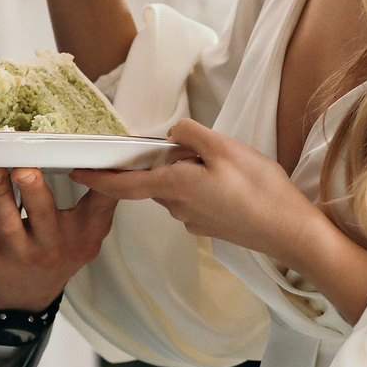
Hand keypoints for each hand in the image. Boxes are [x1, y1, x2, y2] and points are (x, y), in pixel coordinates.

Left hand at [0, 167, 116, 310]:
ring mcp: (21, 249)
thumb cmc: (52, 258)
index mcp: (85, 233)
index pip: (102, 203)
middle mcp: (55, 243)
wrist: (22, 302)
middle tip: (24, 170)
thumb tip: (93, 157)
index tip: (93, 160)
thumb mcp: (83, 236)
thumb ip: (90, 203)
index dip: (102, 181)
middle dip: (33, 190)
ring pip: (6, 217)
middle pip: (44, 211)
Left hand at [73, 120, 336, 274]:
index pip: (124, 185)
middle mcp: (177, 208)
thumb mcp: (224, 148)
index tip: (76, 172)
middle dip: (164, 161)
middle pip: (155, 179)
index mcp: (175, 186)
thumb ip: (190, 135)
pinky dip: (202, 185)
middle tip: (198, 146)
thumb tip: (171, 134)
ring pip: (176, 188)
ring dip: (186, 172)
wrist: (290, 232)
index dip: (98, 178)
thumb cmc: (260, 190)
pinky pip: (193, 199)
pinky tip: (230, 181)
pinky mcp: (209, 227)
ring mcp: (193, 220)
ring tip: (223, 162)